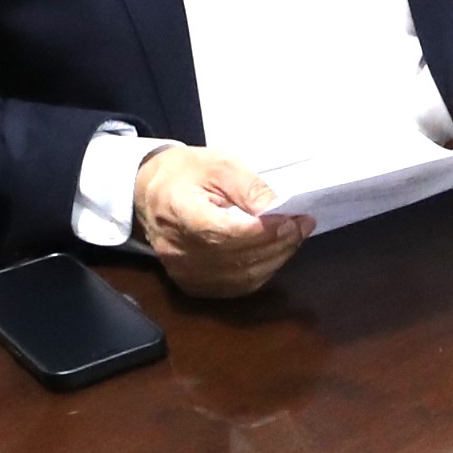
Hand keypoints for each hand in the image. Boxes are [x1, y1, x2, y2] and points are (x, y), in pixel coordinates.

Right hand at [135, 145, 308, 298]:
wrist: (150, 195)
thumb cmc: (185, 174)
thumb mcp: (218, 165)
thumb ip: (249, 187)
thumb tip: (279, 209)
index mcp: (178, 212)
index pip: (225, 233)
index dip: (263, 231)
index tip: (291, 219)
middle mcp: (177, 250)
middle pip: (237, 258)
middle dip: (277, 243)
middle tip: (302, 226)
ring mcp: (183, 272)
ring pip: (241, 277)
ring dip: (274, 259)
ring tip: (293, 237)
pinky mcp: (191, 284)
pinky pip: (235, 287)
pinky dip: (261, 272)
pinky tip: (273, 253)